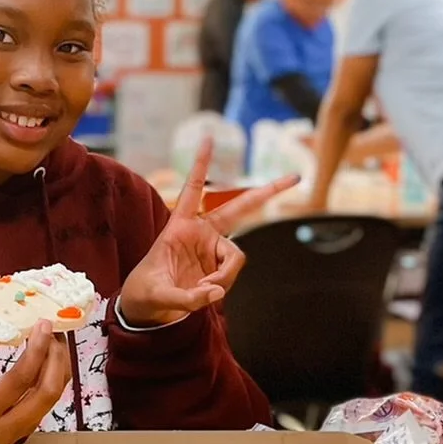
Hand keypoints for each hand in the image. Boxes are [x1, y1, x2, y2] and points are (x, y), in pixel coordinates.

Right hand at [0, 317, 69, 443]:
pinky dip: (57, 370)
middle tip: (53, 327)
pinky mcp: (31, 425)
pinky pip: (53, 396)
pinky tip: (52, 349)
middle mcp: (2, 429)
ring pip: (54, 395)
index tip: (43, 323)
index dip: (36, 351)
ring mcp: (20, 431)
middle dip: (55, 356)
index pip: (17, 381)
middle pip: (45, 392)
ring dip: (60, 361)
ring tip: (55, 335)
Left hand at [119, 139, 298, 326]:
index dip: (201, 164)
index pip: (193, 188)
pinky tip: (207, 292)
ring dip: (226, 274)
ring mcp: (212, 248)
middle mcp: (201, 232)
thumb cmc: (147, 291)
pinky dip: (223, 284)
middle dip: (267, 193)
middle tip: (295, 177)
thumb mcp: (158, 295)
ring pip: (236, 255)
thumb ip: (186, 298)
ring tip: (205, 290)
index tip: (208, 137)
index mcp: (179, 225)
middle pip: (239, 208)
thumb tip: (216, 292)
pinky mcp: (219, 266)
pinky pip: (232, 272)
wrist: (149, 306)